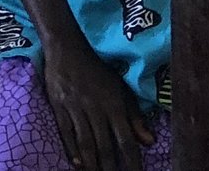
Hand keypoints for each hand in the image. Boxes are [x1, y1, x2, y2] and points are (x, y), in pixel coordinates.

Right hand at [38, 42, 152, 170]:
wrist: (67, 50)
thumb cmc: (97, 72)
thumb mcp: (120, 89)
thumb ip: (134, 116)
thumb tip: (149, 142)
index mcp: (114, 106)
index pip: (126, 141)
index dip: (133, 163)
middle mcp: (96, 109)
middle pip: (105, 146)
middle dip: (111, 168)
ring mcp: (76, 108)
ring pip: (86, 142)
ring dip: (92, 163)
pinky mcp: (59, 106)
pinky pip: (66, 132)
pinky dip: (71, 149)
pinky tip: (76, 163)